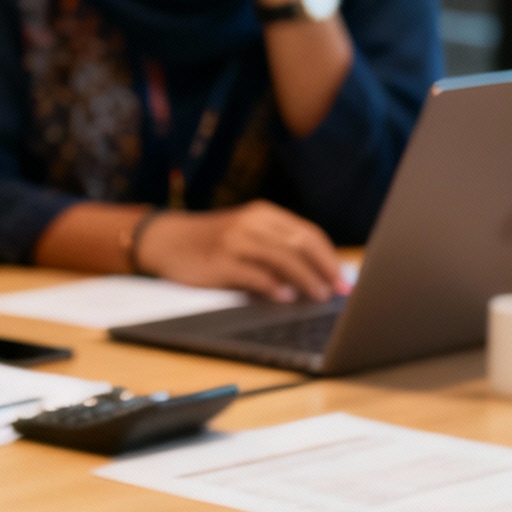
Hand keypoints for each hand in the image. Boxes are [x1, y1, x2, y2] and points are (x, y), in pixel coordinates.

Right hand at [137, 201, 341, 302]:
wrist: (167, 240)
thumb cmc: (212, 241)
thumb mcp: (246, 233)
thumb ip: (277, 246)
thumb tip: (319, 273)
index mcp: (263, 214)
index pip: (309, 234)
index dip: (329, 258)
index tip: (344, 279)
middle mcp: (252, 223)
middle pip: (301, 245)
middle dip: (325, 270)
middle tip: (338, 292)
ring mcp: (235, 240)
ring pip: (283, 259)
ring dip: (306, 280)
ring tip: (318, 296)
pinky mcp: (220, 261)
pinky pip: (255, 274)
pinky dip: (275, 287)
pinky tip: (286, 297)